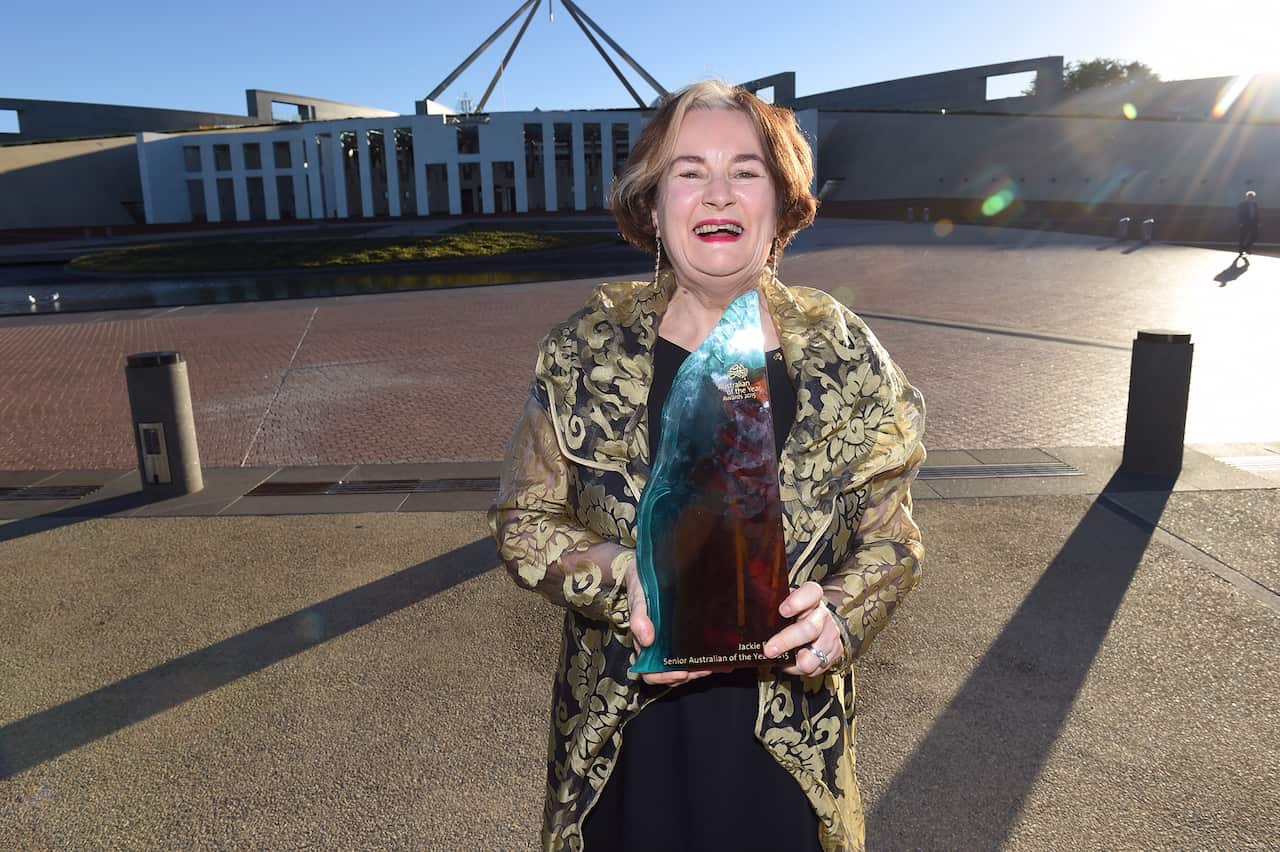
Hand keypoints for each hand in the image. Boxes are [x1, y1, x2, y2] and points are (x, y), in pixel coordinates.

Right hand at [622, 551, 716, 686]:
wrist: (643, 572)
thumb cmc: (638, 588)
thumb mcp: (637, 601)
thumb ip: (638, 620)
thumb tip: (647, 641)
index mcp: (642, 644)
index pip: (649, 672)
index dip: (664, 677)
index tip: (681, 673)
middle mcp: (655, 647)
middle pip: (668, 673)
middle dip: (686, 675)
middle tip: (702, 670)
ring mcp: (666, 641)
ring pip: (679, 665)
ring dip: (694, 669)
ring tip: (710, 665)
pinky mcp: (677, 633)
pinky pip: (685, 650)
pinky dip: (697, 656)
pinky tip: (710, 653)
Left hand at [763, 581, 845, 676]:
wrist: (817, 626)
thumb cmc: (792, 615)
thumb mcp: (781, 606)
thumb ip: (770, 608)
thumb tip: (742, 619)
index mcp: (811, 597)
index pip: (811, 592)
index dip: (798, 601)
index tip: (782, 611)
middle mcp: (822, 614)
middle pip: (810, 629)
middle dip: (787, 641)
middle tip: (769, 650)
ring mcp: (831, 633)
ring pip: (815, 653)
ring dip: (796, 662)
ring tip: (782, 661)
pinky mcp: (836, 651)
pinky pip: (818, 666)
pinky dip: (802, 669)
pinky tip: (793, 662)